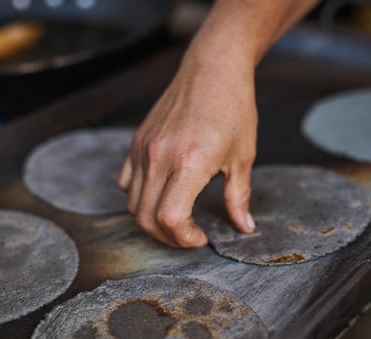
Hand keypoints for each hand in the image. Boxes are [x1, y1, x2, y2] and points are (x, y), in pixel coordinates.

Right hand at [118, 50, 256, 247]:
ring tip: (175, 217)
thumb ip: (239, 198)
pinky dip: (138, 196)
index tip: (200, 237)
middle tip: (187, 235)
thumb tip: (244, 227)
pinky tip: (160, 192)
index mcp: (189, 163)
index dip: (184, 238)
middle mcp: (159, 157)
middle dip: (167, 237)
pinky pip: (126, 181)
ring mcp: (144, 149)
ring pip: (131, 203)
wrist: (213, 68)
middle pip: (145, 218)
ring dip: (151, 219)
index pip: (170, 218)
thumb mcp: (243, 157)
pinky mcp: (137, 141)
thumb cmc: (233, 108)